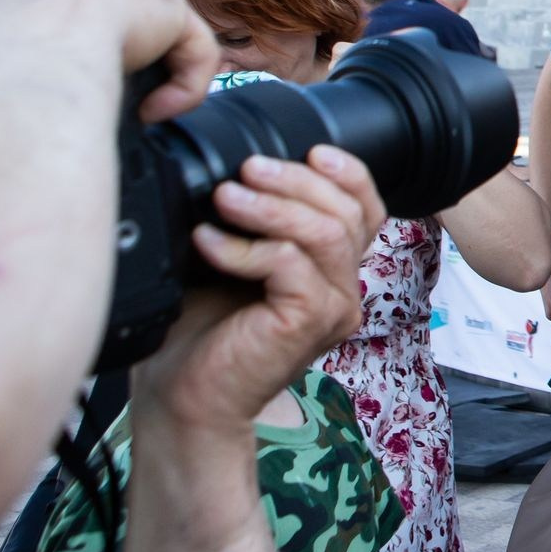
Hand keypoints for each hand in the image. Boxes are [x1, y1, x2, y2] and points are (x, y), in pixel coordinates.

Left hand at [139, 146, 384, 433]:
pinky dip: (245, 246)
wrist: (182, 401)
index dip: (348, 173)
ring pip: (326, 232)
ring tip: (224, 197)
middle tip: (246, 170)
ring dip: (272, 206)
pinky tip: (207, 243)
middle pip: (348, 212)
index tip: (308, 150)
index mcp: (332, 271)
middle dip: (296, 180)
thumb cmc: (198, 334)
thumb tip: (243, 166)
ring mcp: (334, 308)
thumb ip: (255, 222)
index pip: (368, 209)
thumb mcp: (231, 260)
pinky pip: (291, 263)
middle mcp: (343, 289)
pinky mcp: (311, 322)